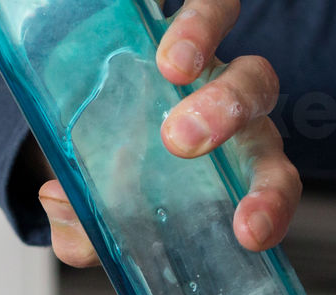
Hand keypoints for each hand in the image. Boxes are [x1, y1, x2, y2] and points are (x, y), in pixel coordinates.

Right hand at [38, 0, 299, 267]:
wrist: (101, 78)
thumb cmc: (121, 155)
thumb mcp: (103, 196)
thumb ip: (88, 229)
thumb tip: (65, 224)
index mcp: (235, 165)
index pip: (271, 184)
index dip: (270, 206)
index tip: (248, 232)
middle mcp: (239, 117)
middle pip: (263, 128)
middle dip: (233, 130)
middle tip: (180, 141)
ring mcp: (221, 70)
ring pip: (249, 72)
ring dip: (217, 79)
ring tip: (170, 71)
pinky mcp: (199, 22)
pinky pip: (216, 11)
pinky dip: (198, 23)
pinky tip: (164, 42)